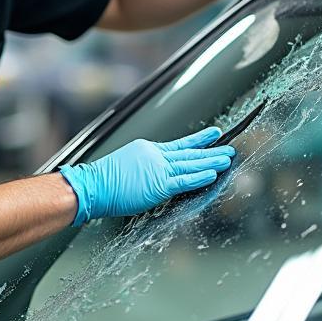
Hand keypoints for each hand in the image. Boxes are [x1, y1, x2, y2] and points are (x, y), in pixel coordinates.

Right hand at [59, 127, 234, 225]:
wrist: (93, 185)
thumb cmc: (103, 180)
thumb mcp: (126, 163)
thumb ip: (143, 166)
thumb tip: (150, 172)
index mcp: (148, 149)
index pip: (178, 145)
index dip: (198, 141)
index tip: (212, 135)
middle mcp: (156, 156)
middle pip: (190, 152)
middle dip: (211, 149)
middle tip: (228, 146)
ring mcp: (159, 169)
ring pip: (191, 164)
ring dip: (212, 161)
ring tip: (227, 158)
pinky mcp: (160, 185)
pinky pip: (185, 180)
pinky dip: (200, 176)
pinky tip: (214, 173)